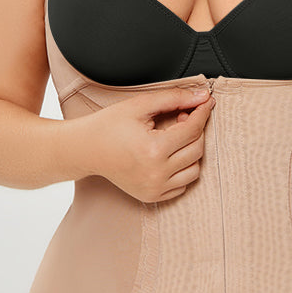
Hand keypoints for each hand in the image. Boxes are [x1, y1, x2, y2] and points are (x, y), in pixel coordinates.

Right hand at [84, 85, 214, 202]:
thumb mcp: (140, 106)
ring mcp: (154, 188)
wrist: (85, 149)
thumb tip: (202, 96)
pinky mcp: (152, 196)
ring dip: (191, 151)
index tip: (206, 102)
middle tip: (182, 117)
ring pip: (194, 170)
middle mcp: (156, 173)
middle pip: (197, 149)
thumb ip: (174, 98)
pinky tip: (169, 155)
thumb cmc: (108, 126)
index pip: (192, 129)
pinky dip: (182, 170)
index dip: (202, 112)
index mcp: (153, 149)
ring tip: (175, 138)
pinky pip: (182, 185)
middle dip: (195, 130)